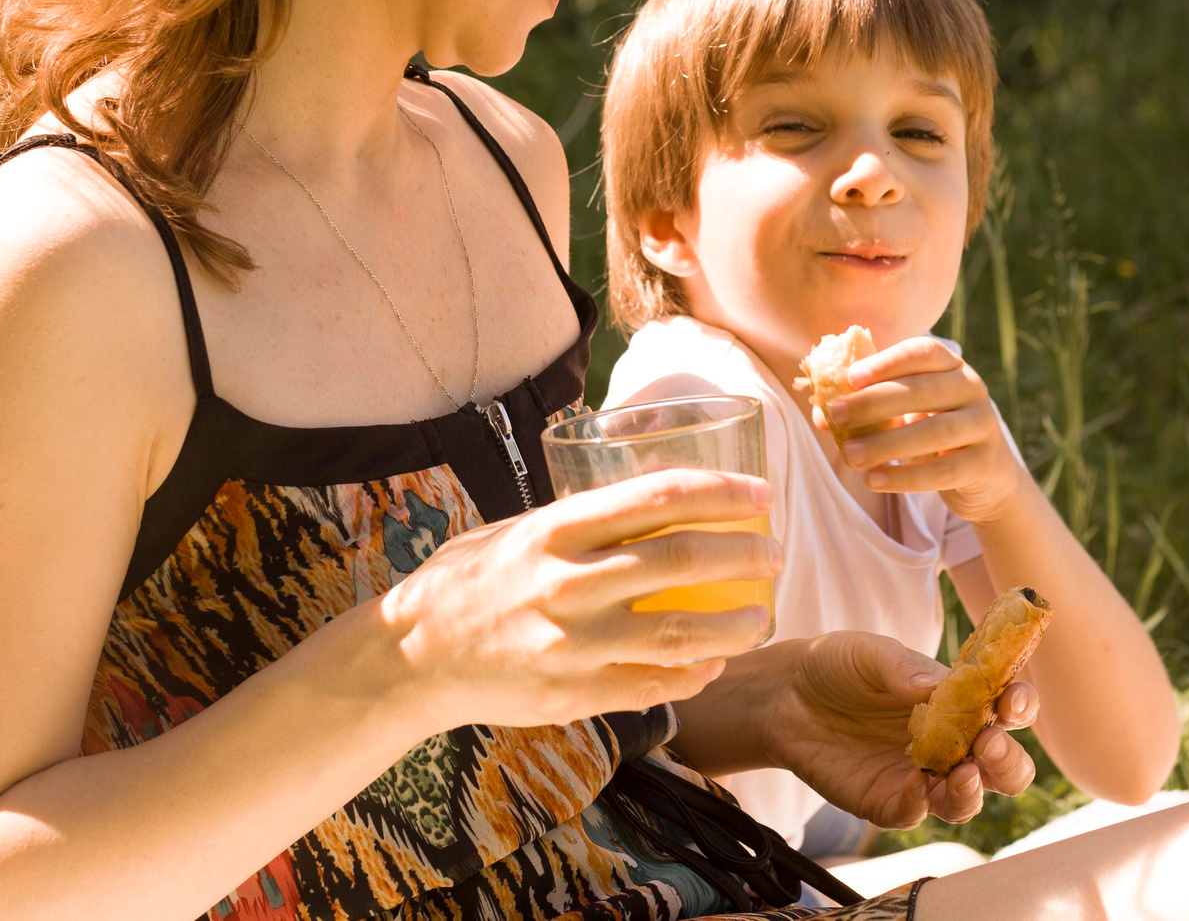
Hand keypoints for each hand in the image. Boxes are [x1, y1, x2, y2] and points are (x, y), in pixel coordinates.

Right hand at [373, 469, 778, 735]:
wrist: (413, 657)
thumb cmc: (468, 580)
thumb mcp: (519, 528)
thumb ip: (582, 522)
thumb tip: (656, 505)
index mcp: (555, 530)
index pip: (657, 498)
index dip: (721, 493)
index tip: (761, 493)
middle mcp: (566, 584)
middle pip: (680, 563)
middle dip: (743, 555)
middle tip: (775, 553)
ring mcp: (570, 645)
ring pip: (678, 635)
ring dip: (735, 626)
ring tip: (762, 616)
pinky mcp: (571, 695)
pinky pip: (651, 687)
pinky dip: (692, 675)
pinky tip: (713, 664)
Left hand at [760, 631, 1037, 828]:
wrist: (785, 696)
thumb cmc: (839, 666)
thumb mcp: (870, 654)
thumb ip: (905, 668)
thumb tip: (940, 686)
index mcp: (960, 699)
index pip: (1007, 708)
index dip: (1020, 706)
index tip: (1012, 702)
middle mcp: (952, 742)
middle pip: (1004, 767)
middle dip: (1008, 760)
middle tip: (988, 744)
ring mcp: (923, 775)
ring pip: (969, 799)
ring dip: (975, 790)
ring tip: (962, 773)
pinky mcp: (890, 801)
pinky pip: (917, 813)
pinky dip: (923, 804)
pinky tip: (917, 786)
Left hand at [819, 337, 1029, 525]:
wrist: (986, 474)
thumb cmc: (933, 432)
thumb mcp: (907, 413)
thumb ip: (870, 409)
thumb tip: (823, 414)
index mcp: (951, 366)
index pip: (922, 352)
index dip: (887, 362)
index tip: (850, 377)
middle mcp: (972, 388)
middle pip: (924, 390)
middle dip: (876, 403)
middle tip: (838, 416)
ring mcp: (983, 425)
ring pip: (935, 432)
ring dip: (888, 444)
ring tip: (851, 456)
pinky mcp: (985, 463)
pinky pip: (944, 470)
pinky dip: (906, 477)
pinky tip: (875, 480)